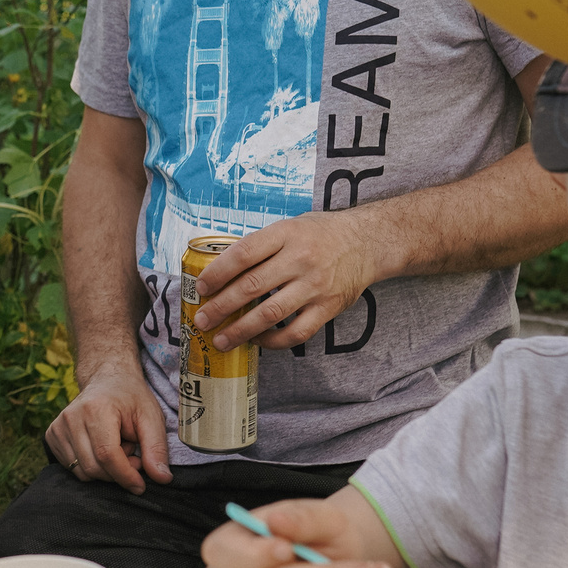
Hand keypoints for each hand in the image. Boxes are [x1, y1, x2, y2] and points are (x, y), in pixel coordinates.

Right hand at [45, 364, 174, 490]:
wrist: (107, 379)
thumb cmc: (130, 398)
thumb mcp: (151, 417)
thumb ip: (156, 448)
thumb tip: (162, 479)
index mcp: (96, 409)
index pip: (107, 455)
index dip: (125, 475)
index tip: (140, 486)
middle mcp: (71, 417)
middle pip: (93, 467)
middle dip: (117, 472)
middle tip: (133, 456)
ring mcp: (58, 426)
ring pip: (82, 471)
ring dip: (104, 470)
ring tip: (117, 448)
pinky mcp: (52, 435)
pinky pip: (72, 467)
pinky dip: (90, 466)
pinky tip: (101, 448)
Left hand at [190, 210, 387, 350]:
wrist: (367, 242)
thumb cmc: (320, 234)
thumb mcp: (289, 227)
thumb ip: (260, 246)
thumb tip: (220, 272)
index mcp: (285, 234)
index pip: (243, 254)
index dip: (217, 273)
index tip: (201, 288)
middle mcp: (300, 259)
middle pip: (251, 286)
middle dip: (221, 307)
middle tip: (202, 320)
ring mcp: (315, 285)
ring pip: (270, 313)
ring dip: (240, 330)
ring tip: (221, 340)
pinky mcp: (328, 307)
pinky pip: (295, 332)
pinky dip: (272, 341)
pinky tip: (256, 341)